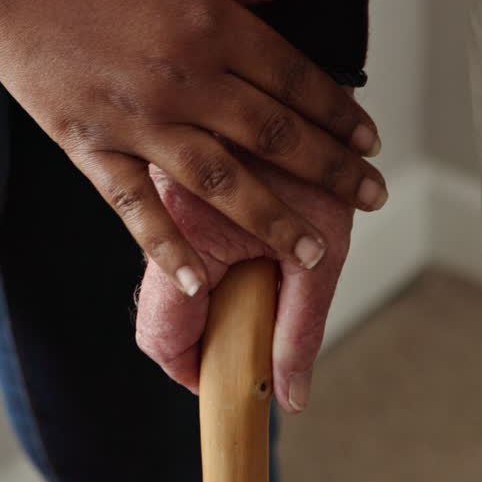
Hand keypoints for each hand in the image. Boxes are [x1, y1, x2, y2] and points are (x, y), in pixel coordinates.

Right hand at [0, 0, 387, 295]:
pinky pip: (135, 207)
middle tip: (370, 200)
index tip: (369, 142)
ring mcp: (137, 121)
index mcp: (213, 27)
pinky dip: (167, 246)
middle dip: (329, 172)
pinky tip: (199, 277)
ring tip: (311, 251)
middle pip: (274, 136)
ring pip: (221, 182)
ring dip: (272, 218)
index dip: (340, 113)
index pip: (296, 80)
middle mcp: (185, 82)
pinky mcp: (90, 146)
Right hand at [134, 154, 355, 413]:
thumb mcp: (323, 248)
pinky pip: (171, 247)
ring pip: (164, 286)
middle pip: (160, 316)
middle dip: (205, 339)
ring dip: (208, 304)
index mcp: (190, 229)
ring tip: (252, 288)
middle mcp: (160, 213)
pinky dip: (204, 269)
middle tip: (252, 333)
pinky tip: (242, 258)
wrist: (314, 86)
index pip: (162, 336)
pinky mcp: (166, 186)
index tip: (229, 383)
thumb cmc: (321, 165)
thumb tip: (289, 395)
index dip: (194, 373)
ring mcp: (158, 198)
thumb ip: (301, 326)